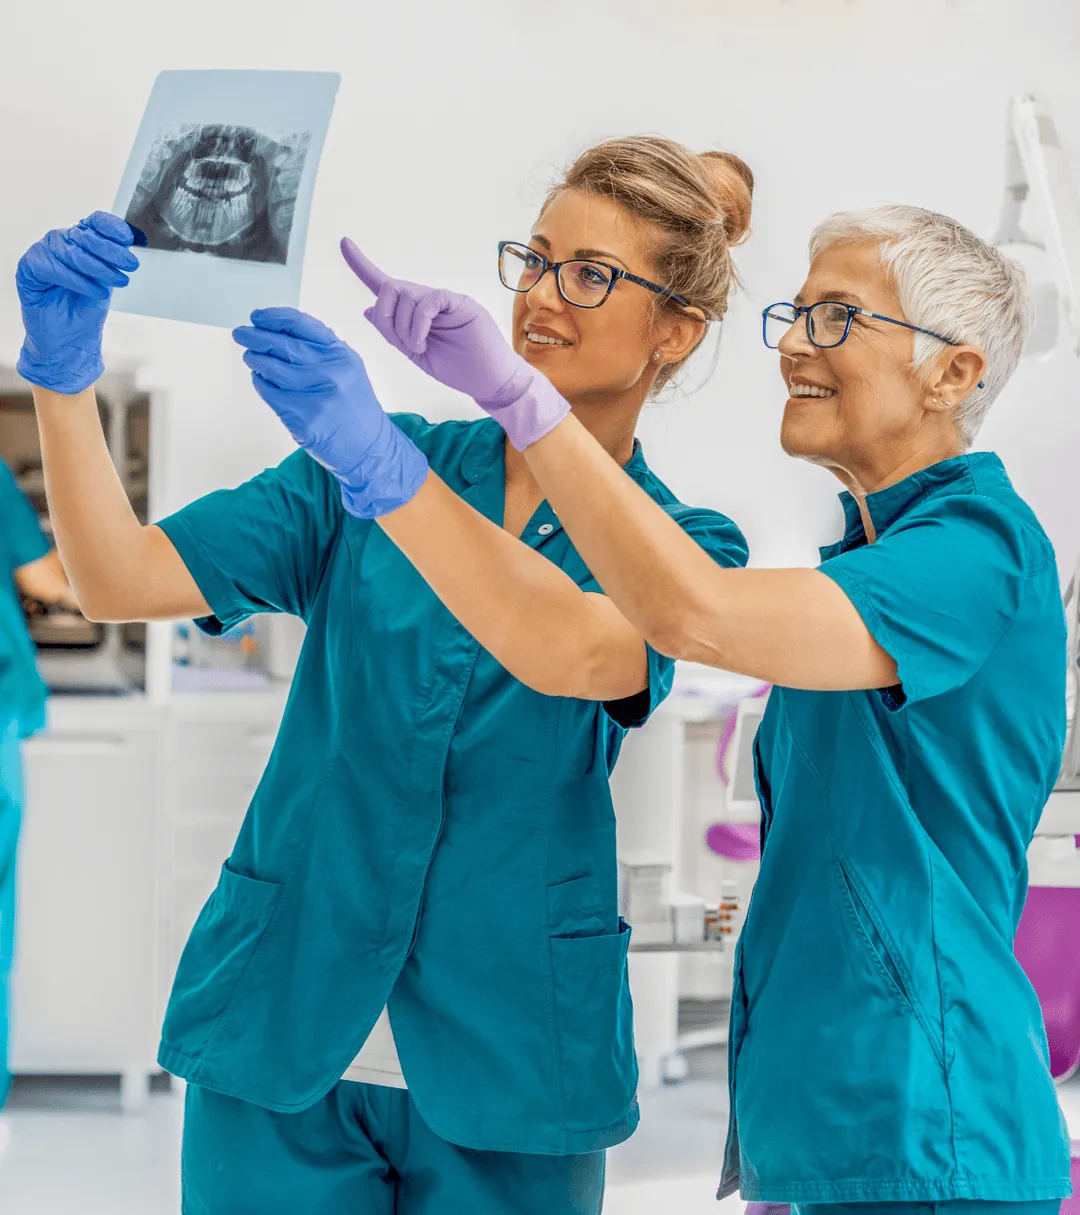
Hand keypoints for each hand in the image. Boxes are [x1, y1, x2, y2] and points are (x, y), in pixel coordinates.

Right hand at [16, 212, 142, 394]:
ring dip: (98, 267)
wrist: (70, 339)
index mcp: (80, 240)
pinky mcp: (29, 268)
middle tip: (131, 264)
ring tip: (118, 281)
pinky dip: (77, 280)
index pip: (94, 222)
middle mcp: (60, 242)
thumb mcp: (107, 281)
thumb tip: (128, 245)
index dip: (111, 226)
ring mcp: (43, 253)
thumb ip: (113, 261)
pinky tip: (94, 291)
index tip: (128, 238)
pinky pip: (52, 267)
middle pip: (84, 235)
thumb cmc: (86, 310)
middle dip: (111, 250)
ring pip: (70, 251)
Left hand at [232, 307, 427, 518]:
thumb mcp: (347, 369)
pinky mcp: (304, 419)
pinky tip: (260, 379)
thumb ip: (319, 350)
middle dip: (256, 336)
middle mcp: (331, 372)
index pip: (301, 325)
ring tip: (250, 357)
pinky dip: (261, 384)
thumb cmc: (354, 408)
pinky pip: (271, 394)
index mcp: (342, 355)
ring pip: (272, 369)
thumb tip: (277, 332)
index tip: (257, 317)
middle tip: (241, 333)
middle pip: (282, 345)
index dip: (274, 317)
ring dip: (255, 360)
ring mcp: (317, 396)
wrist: (369, 448)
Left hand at [340, 238, 569, 450]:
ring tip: (421, 348)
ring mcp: (444, 300)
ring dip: (404, 328)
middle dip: (387, 318)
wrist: (489, 381)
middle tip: (404, 344)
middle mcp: (427, 301)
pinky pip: (428, 301)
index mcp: (415, 313)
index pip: (385, 285)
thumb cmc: (458, 368)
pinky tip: (423, 343)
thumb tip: (368, 311)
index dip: (362, 265)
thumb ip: (393, 333)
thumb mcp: (416, 354)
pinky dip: (418, 324)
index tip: (343, 243)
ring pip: (405, 295)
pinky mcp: (459, 302)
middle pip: (390, 289)